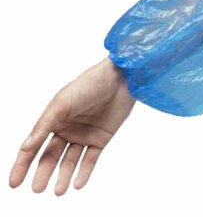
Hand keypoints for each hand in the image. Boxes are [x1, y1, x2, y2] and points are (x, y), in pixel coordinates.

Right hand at [9, 58, 135, 194]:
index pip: (34, 145)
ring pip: (70, 160)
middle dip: (43, 172)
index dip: (23, 164)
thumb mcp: (62, 103)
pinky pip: (90, 159)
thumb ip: (44, 125)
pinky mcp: (101, 138)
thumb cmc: (88, 85)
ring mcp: (84, 134)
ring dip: (63, 176)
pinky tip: (77, 184)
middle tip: (36, 189)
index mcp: (54, 119)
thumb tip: (26, 146)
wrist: (119, 79)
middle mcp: (67, 129)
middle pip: (51, 156)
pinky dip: (84, 172)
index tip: (13, 183)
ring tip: (57, 192)